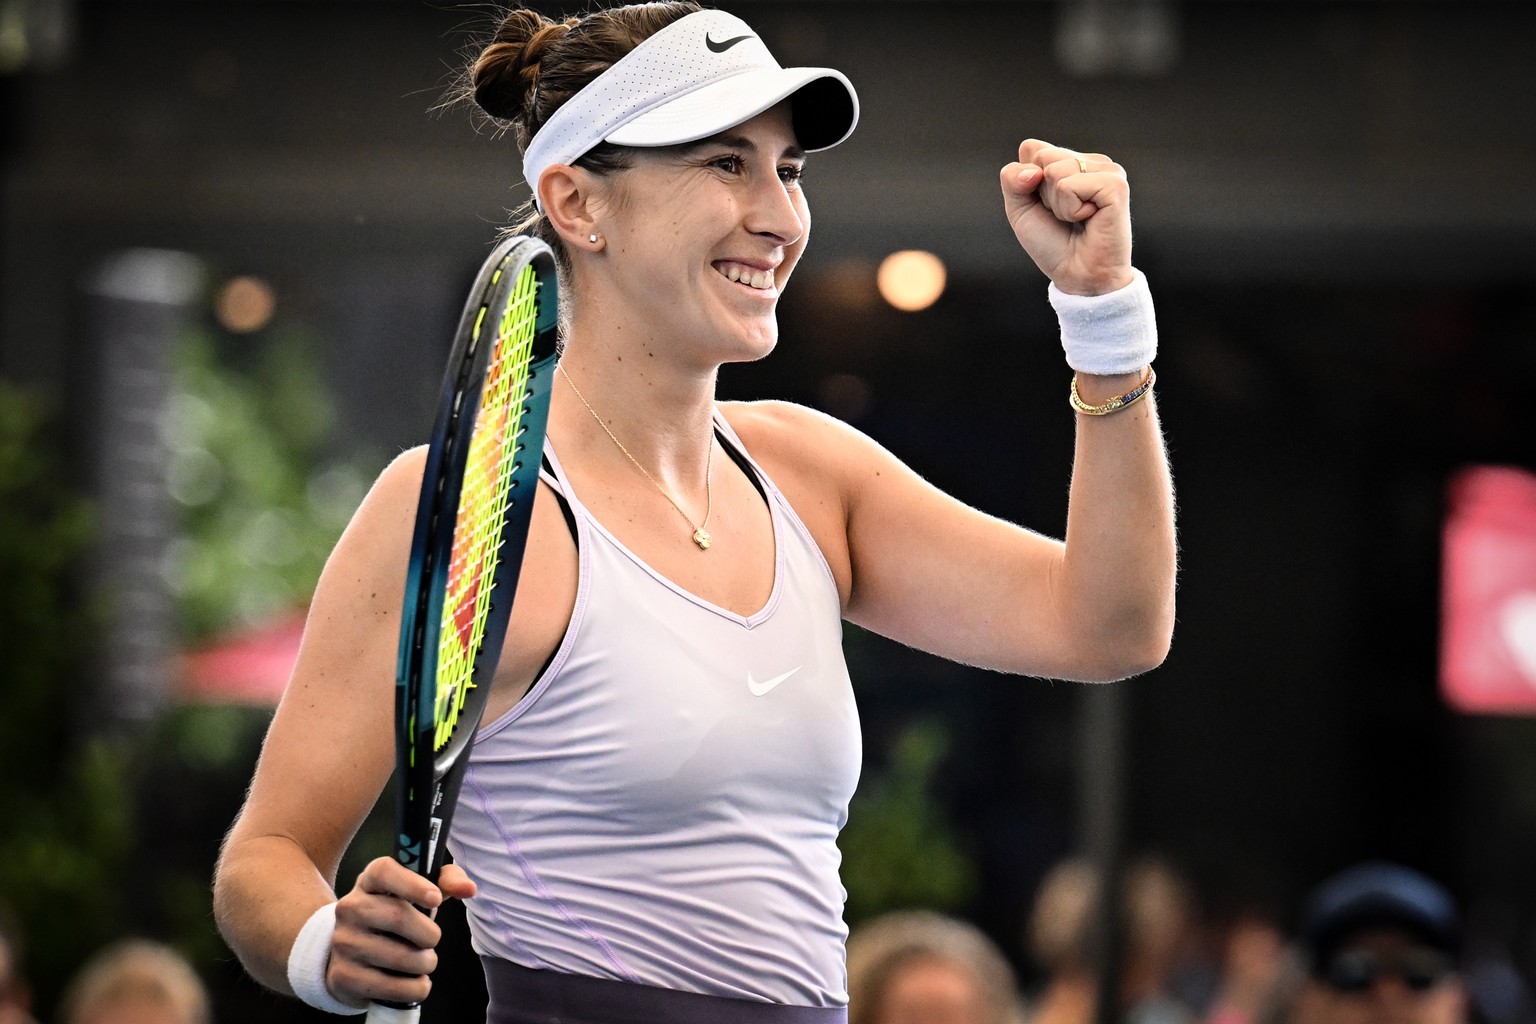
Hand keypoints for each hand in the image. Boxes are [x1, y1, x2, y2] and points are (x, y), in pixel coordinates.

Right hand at [325, 857, 478, 1006]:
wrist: (348, 952)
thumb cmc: (392, 916)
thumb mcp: (415, 893)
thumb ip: (445, 882)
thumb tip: (469, 888)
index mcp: (369, 881)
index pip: (384, 871)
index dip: (413, 884)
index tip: (435, 899)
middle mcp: (350, 907)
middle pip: (398, 917)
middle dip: (429, 934)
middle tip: (432, 941)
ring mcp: (343, 942)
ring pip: (398, 956)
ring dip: (425, 964)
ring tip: (424, 962)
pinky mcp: (343, 975)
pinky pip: (391, 987)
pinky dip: (415, 988)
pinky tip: (416, 982)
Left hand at [999, 138, 1134, 295]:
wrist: (1078, 275)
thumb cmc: (1053, 243)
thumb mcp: (1020, 209)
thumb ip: (1012, 179)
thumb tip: (1033, 170)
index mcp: (1072, 160)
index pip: (1031, 148)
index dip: (1026, 183)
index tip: (1047, 207)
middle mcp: (1091, 160)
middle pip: (1042, 156)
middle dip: (1042, 194)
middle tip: (1064, 216)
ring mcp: (1107, 170)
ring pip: (1056, 170)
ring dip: (1057, 205)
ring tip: (1077, 219)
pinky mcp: (1116, 185)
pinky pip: (1070, 186)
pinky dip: (1070, 210)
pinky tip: (1089, 219)